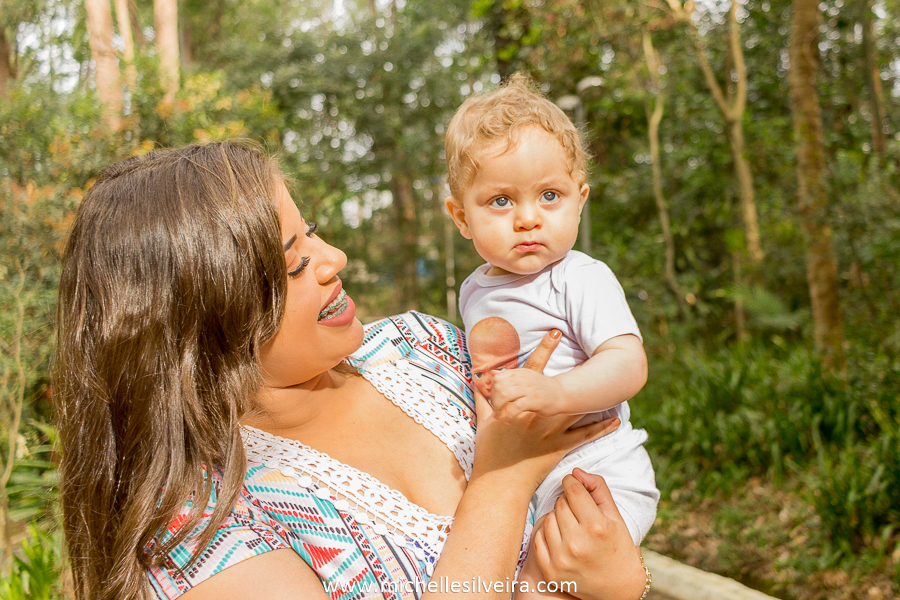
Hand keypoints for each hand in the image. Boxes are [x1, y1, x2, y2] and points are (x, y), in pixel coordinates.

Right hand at [471, 331, 619, 492]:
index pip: (534, 368)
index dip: (545, 347)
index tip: (556, 331)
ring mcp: (552, 429)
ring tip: (613, 383)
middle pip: (563, 384)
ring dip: (595, 396)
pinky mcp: (561, 447)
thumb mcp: (484, 419)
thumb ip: (482, 396)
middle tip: (592, 349)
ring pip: (579, 407)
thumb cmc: (489, 450)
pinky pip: (585, 435)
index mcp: (521, 402)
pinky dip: (601, 428)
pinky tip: (614, 420)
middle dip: (577, 366)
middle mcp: (540, 412)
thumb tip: (475, 378)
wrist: (499, 480)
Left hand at [488, 369, 562, 421]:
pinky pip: (515, 408)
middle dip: (494, 400)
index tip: (496, 399)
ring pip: (504, 395)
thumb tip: (491, 374)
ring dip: (498, 408)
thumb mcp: (524, 378)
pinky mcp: (534, 401)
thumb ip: (509, 377)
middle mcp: (523, 379)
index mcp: (519, 373)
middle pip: (498, 386)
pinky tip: (509, 421)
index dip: (493, 390)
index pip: (498, 377)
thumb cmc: (540, 388)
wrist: (561, 394)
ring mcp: (528, 389)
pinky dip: (508, 415)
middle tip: (497, 409)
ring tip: (501, 416)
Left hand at [532, 469, 645, 599]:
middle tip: (579, 513)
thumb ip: (598, 489)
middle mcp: (577, 544)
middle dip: (568, 503)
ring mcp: (561, 559)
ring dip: (557, 518)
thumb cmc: (618, 547)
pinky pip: (539, 537)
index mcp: (596, 527)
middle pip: (560, 504)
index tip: (574, 484)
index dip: (572, 483)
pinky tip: (562, 538)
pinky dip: (548, 534)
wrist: (618, 588)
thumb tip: (575, 472)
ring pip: (548, 519)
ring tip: (572, 527)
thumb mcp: (615, 516)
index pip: (572, 490)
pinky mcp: (550, 571)